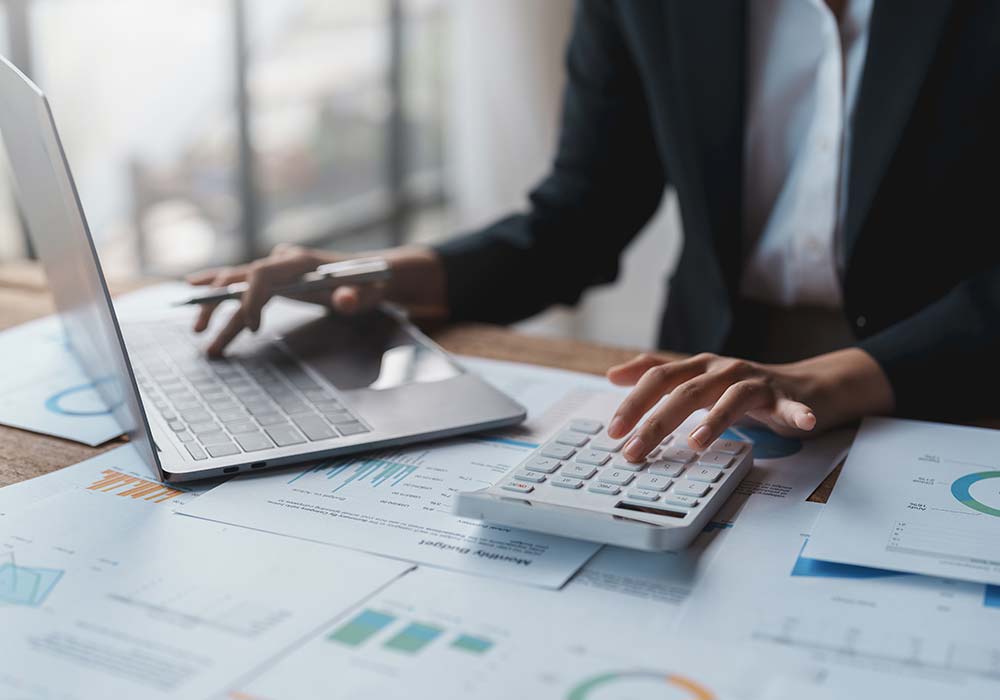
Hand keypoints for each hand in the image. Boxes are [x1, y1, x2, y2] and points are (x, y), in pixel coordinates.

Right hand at [187, 243, 446, 356]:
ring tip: (198, 332)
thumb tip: (345, 299)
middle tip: (201, 332)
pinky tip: (196, 292)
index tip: (252, 327)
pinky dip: (220, 288)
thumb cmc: (370, 285)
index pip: (261, 274)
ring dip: (215, 306)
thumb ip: (355, 296)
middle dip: (218, 305)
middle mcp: (283, 259)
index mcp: (299, 261)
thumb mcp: (367, 293)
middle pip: (240, 278)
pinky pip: (243, 282)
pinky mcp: (277, 277)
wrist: (373, 273)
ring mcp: (278, 266)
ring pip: (237, 284)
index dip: (251, 299)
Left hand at [605, 348, 894, 461]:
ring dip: (714, 421)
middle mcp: (723, 370)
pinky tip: (802, 422)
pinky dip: (796, 413)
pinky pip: (790, 406)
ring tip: (697, 444)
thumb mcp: (697, 381)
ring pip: (730, 397)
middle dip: (657, 421)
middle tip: (635, 450)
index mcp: (698, 367)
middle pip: (686, 391)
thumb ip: (658, 377)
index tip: (613, 431)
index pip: (658, 379)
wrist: (803, 386)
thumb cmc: (743, 389)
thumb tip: (613, 374)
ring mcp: (754, 382)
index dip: (634, 402)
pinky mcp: (785, 397)